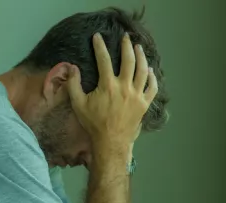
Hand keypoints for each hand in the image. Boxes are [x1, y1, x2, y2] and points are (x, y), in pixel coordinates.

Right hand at [67, 33, 157, 153]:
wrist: (111, 142)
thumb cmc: (94, 123)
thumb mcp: (78, 104)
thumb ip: (73, 85)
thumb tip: (72, 68)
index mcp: (108, 85)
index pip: (104, 60)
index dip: (100, 46)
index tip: (98, 37)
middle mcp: (125, 87)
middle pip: (129, 60)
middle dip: (126, 46)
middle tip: (125, 38)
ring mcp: (137, 96)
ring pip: (143, 71)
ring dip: (141, 57)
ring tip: (138, 48)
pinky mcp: (144, 104)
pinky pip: (152, 88)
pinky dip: (152, 78)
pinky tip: (150, 70)